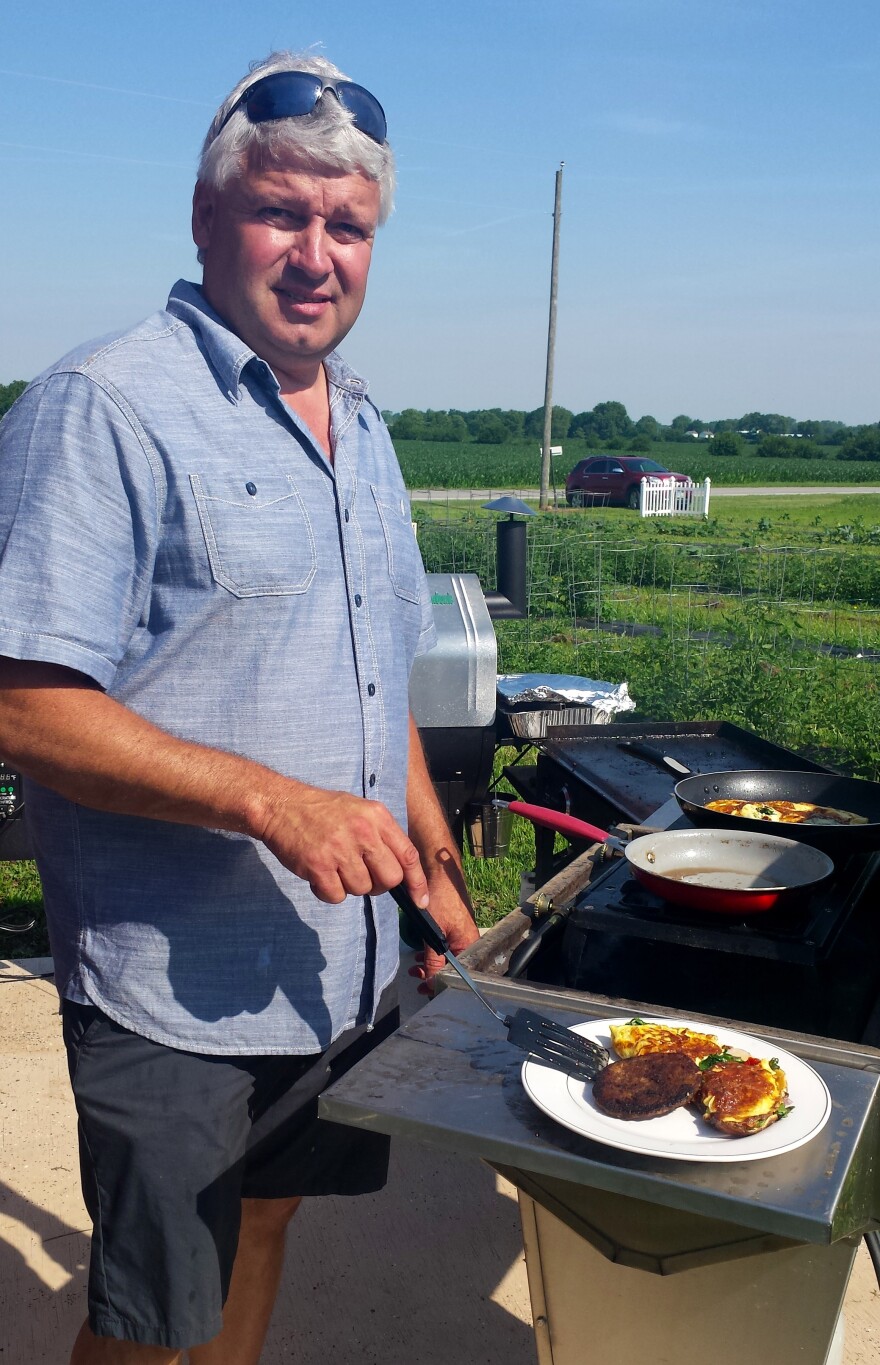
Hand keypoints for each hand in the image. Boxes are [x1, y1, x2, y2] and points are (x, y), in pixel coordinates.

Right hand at [259, 781, 429, 906]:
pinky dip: (328, 891)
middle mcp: (362, 832)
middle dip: (378, 885)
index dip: (417, 882)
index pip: (408, 855)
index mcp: (377, 817)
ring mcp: (340, 849)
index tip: (419, 901)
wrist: (281, 805)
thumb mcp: (360, 811)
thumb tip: (402, 873)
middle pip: (389, 879)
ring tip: (333, 867)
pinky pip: (336, 896)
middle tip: (360, 875)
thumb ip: (381, 836)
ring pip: (362, 890)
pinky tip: (319, 874)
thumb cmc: (322, 811)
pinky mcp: (318, 866)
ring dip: (349, 886)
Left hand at [408, 870, 478, 995]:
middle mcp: (468, 942)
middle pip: (453, 968)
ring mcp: (460, 934)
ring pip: (447, 958)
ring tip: (415, 967)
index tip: (424, 989)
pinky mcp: (453, 928)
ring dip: (431, 964)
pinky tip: (421, 954)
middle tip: (416, 978)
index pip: (458, 975)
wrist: (440, 873)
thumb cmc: (441, 899)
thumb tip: (432, 983)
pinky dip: (432, 953)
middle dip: (433, 975)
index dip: (440, 984)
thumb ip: (433, 959)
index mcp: (470, 945)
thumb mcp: (434, 932)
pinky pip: (444, 947)